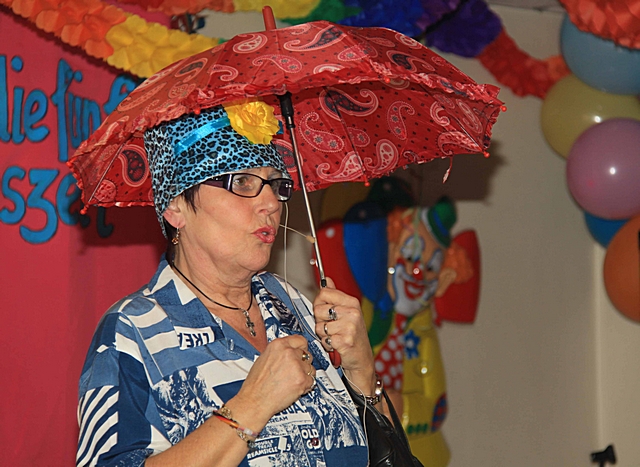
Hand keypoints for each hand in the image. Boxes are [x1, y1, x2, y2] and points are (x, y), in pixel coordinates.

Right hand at [237, 335, 315, 421]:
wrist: (254, 401)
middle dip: (302, 362)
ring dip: (305, 374)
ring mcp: (296, 366)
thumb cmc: (256, 384)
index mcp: (278, 345)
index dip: (301, 347)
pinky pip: (312, 380)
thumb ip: (279, 352)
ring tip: (291, 381)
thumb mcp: (263, 358)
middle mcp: (288, 353)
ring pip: (310, 367)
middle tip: (293, 371)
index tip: (301, 351)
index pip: (300, 339)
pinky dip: (305, 385)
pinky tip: (294, 387)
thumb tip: (289, 351)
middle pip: (307, 353)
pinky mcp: (302, 379)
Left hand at [313, 277, 374, 392]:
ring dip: (323, 335)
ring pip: (319, 326)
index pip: (324, 293)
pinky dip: (327, 344)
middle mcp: (352, 312)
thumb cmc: (352, 336)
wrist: (362, 359)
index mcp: (351, 302)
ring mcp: (349, 326)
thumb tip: (327, 280)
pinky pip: (324, 339)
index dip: (319, 303)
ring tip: (335, 337)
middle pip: (318, 309)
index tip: (326, 312)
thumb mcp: (346, 312)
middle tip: (332, 328)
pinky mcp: (345, 341)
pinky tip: (337, 345)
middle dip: (320, 321)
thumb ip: (335, 296)